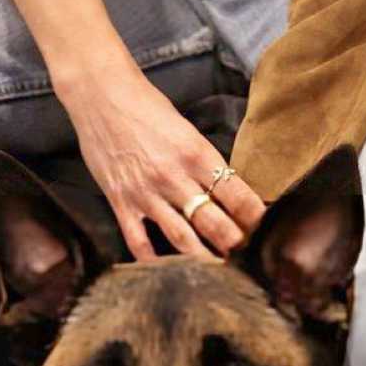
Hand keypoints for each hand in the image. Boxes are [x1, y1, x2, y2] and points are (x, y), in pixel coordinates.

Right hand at [59, 58, 264, 262]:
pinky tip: (165, 270)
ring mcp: (146, 192)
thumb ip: (202, 159)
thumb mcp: (185, 128)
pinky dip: (152, 260)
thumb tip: (224, 186)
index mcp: (196, 153)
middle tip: (247, 256)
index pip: (236, 193)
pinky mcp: (121, 201)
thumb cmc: (145, 105)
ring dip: (204, 258)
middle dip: (234, 243)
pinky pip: (138, 241)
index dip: (254, 216)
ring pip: (182, 238)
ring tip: (220, 270)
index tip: (265, 229)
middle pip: (214, 222)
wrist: (100, 95)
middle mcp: (174, 176)